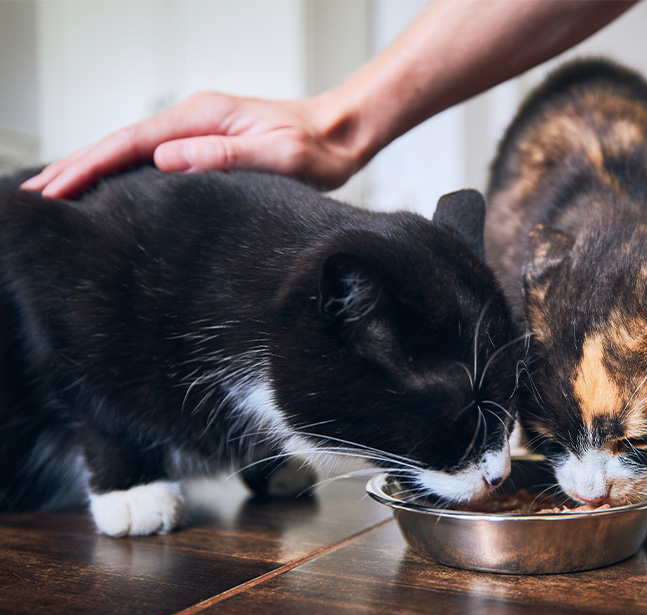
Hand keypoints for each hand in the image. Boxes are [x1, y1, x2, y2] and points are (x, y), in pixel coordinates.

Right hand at [20, 90, 370, 198]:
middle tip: (36, 194)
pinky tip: (110, 185)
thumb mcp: (277, 155)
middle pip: (120, 141)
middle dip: (76, 166)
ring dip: (93, 167)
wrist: (341, 133)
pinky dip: (122, 168)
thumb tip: (166, 159)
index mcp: (202, 117)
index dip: (88, 165)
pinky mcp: (208, 141)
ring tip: (58, 190)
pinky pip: (152, 154)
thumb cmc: (317, 149)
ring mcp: (199, 128)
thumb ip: (225, 156)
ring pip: (132, 148)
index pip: (130, 142)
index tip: (55, 188)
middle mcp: (194, 117)